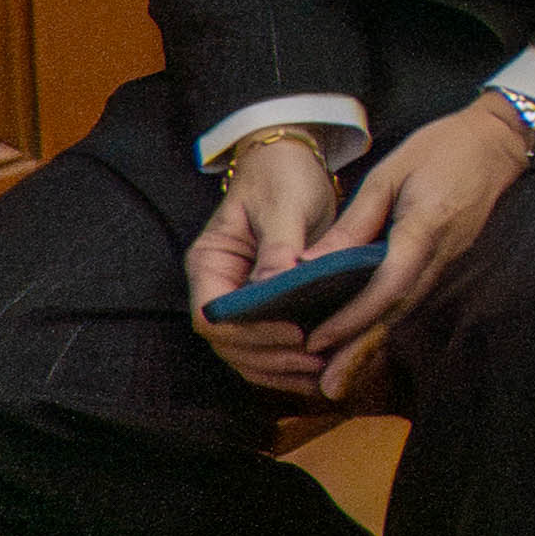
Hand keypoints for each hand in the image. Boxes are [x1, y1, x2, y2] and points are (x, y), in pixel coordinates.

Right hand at [182, 133, 348, 398]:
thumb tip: (273, 287)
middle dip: (269, 358)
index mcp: (211, 262)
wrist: (291, 163)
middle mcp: (219, 286)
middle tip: (317, 362)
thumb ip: (279, 248)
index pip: (212, 316)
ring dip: (280, 370)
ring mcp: (241, 299)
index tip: (295, 334)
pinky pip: (268, 346)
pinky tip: (321, 370)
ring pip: (246, 354)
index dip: (250, 334)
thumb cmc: (282, 176)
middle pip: (228, 344)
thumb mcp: (283, 205)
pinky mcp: (267, 306)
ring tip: (323, 372)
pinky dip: (288, 364)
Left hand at [288, 99, 534, 398]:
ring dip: (372, 345)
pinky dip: (387, 322)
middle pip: (397, 313)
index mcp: (425, 228)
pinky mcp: (450, 260)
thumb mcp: (389, 174)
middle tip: (327, 388)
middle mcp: (442, 255)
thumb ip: (355, 223)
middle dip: (360, 352)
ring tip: (338, 375)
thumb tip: (311, 263)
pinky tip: (365, 337)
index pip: (387, 285)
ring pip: (406, 311)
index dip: (353, 316)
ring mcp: (451, 261)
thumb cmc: (441, 148)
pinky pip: (414, 298)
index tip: (318, 339)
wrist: (500, 141)